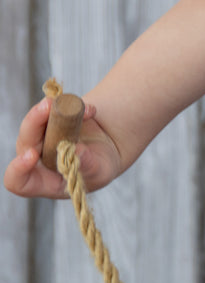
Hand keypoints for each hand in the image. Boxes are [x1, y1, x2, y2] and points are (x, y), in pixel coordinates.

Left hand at [4, 96, 122, 198]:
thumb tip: (77, 150)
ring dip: (46, 109)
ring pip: (35, 121)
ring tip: (64, 102)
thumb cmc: (98, 169)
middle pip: (26, 142)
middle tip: (47, 108)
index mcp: (43, 179)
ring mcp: (44, 136)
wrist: (107, 148)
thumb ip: (87, 165)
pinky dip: (71, 104)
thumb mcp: (98, 172)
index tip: (32, 155)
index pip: (18, 180)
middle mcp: (38, 157)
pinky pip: (54, 108)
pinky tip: (90, 112)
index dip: (19, 168)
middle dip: (33, 123)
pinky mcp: (53, 119)